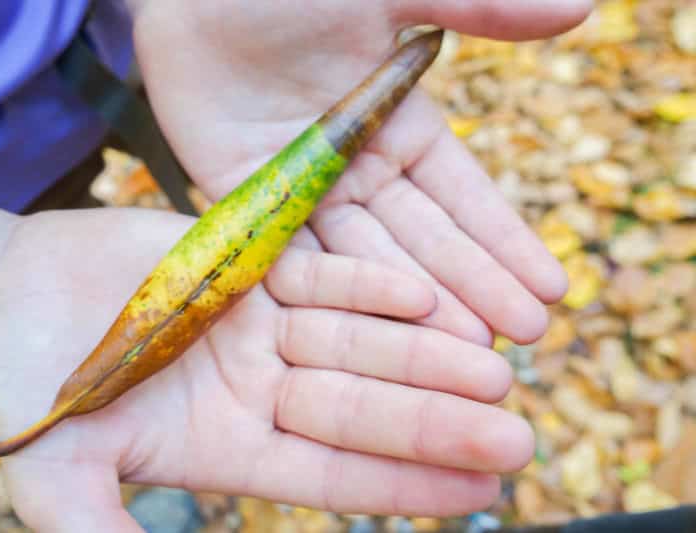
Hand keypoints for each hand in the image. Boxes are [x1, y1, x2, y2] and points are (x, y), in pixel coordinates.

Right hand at [0, 207, 526, 530]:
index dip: (406, 484)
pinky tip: (425, 294)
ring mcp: (262, 325)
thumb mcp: (61, 475)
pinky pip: (322, 275)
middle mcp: (261, 387)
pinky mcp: (252, 265)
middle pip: (364, 407)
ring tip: (496, 366)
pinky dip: (368, 284)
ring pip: (359, 339)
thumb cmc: (28, 386)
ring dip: (425, 352)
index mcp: (231, 446)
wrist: (10, 293)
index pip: (335, 476)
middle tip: (519, 433)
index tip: (482, 492)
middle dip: (438, 422)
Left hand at [131, 0, 590, 345]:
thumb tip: (581, 10)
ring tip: (465, 351)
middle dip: (475, 289)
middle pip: (424, 241)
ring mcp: (307, 194)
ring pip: (369, 261)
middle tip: (522, 340)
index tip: (549, 287)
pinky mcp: (253, 206)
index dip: (506, 243)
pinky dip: (336, 296)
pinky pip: (298, 258)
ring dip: (416, 308)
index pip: (464, 198)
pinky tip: (375, 336)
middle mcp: (359, 171)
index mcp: (400, 127)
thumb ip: (477, 9)